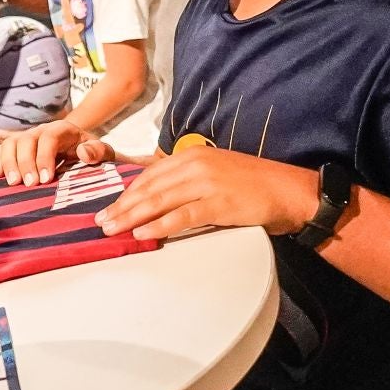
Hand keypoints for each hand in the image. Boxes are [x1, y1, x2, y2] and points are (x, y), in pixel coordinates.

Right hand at [0, 119, 112, 187]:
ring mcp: (28, 138)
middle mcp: (42, 130)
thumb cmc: (94, 155)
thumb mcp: (105, 152)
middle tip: (29, 185)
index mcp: (63, 129)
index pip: (49, 137)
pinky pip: (1, 150)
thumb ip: (99, 151)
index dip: (44, 157)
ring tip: (13, 183)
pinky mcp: (17, 149)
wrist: (85, 153)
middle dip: (25, 163)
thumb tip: (83, 152)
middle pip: (26, 140)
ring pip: (10, 144)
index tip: (46, 180)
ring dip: (8, 162)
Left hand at [96, 147, 319, 241]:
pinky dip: (159, 226)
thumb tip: (159, 197)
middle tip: (100, 223)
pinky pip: (182, 216)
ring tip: (113, 230)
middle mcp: (195, 165)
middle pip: (149, 189)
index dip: (127, 193)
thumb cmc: (252, 184)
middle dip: (122, 207)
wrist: (289, 191)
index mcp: (191, 156)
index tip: (110, 208)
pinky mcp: (219, 203)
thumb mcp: (214, 172)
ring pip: (159, 201)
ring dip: (132, 217)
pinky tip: (143, 234)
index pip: (149, 176)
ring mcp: (207, 183)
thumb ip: (187, 180)